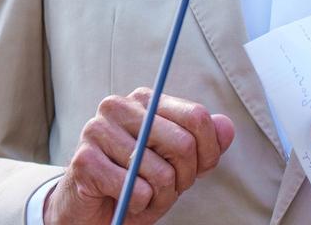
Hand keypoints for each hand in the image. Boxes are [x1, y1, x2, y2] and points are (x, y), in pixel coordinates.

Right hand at [44, 88, 235, 224]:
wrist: (89, 211)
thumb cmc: (135, 184)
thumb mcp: (176, 165)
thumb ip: (201, 145)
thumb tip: (226, 127)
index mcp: (144, 100)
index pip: (196, 117)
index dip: (208, 152)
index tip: (197, 172)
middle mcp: (119, 106)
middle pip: (183, 144)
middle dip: (183, 179)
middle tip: (166, 190)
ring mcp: (97, 130)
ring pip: (160, 173)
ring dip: (158, 198)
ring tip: (142, 197)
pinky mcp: (84, 160)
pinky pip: (135, 190)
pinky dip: (137, 205)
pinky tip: (124, 200)